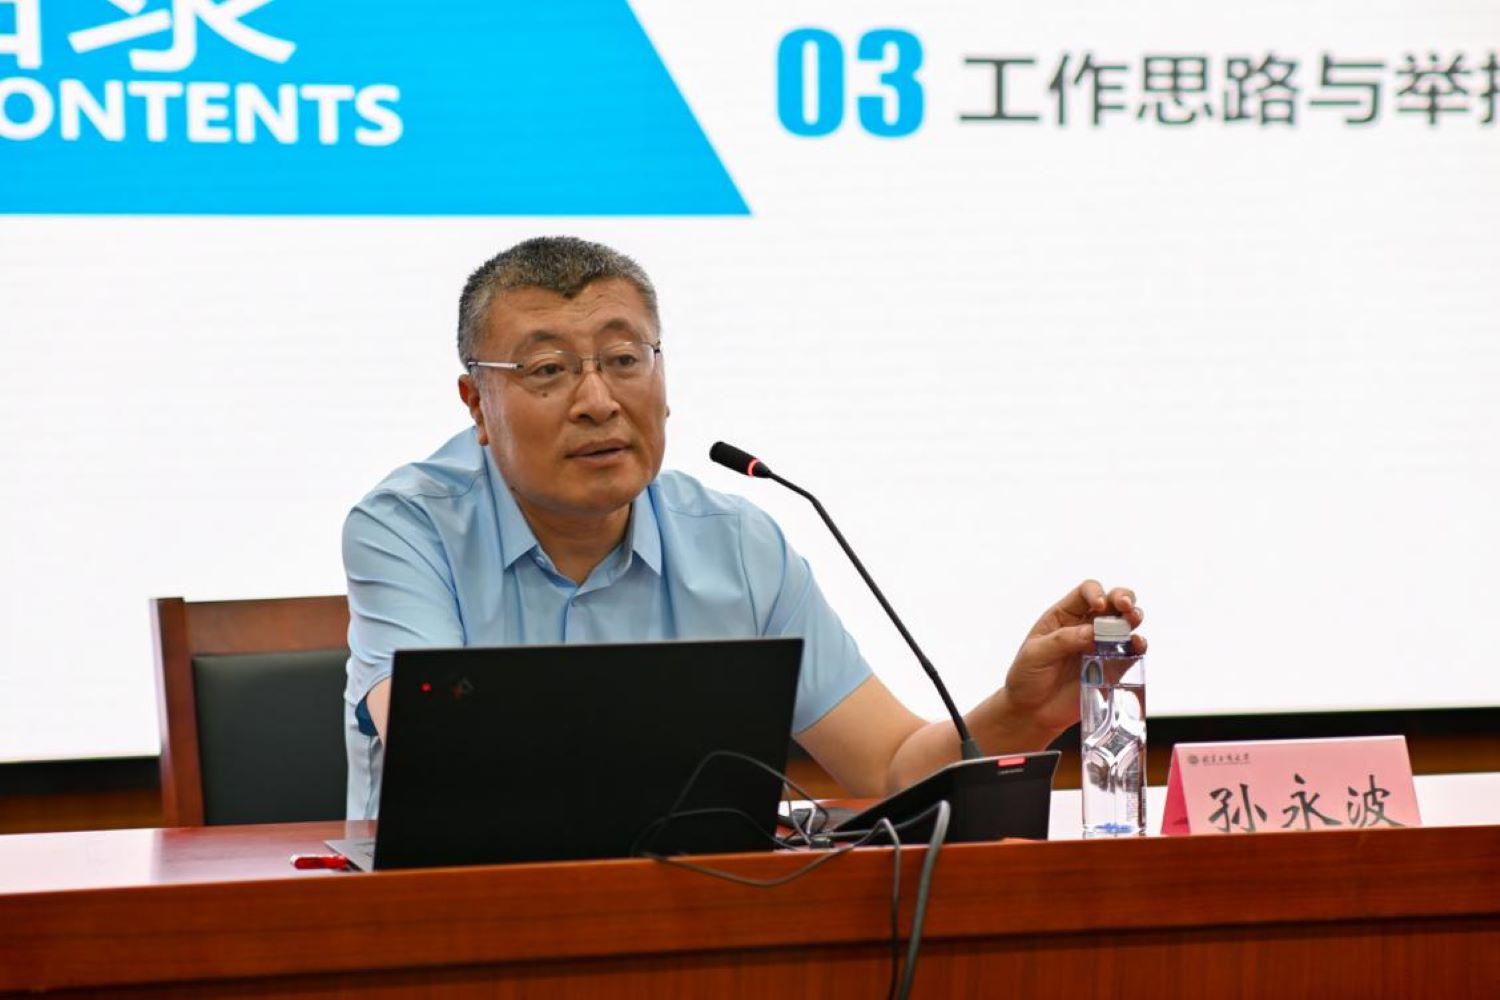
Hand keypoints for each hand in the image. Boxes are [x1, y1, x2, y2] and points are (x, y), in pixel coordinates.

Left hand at [1000, 580, 1145, 738]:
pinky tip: (1137, 645)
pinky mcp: (1112, 667)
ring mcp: (1101, 646)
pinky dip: (1138, 645)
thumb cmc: (1027, 677)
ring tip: (1133, 621)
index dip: (1095, 593)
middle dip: (1123, 598)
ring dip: (1134, 618)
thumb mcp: (1035, 655)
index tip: (1099, 606)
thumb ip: (1061, 641)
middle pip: (1112, 601)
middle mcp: (1086, 626)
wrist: (1033, 712)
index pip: (1085, 592)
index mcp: (1064, 616)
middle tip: (1126, 608)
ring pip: (1126, 623)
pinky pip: (1130, 652)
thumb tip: (1091, 632)